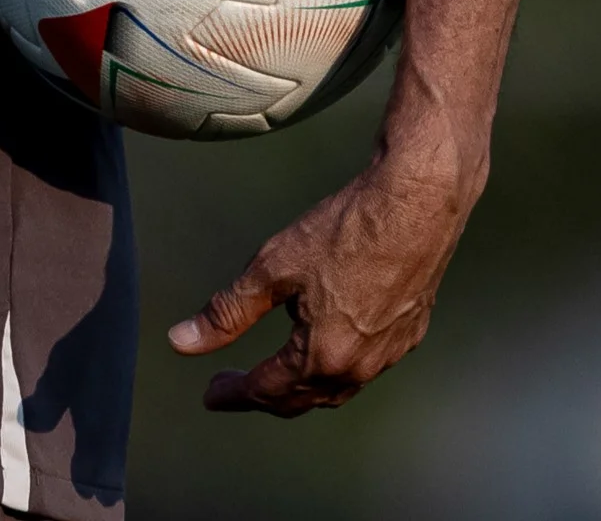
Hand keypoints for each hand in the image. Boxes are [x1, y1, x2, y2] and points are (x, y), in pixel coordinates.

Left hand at [166, 148, 480, 415]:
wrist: (418, 203)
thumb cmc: (346, 230)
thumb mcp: (272, 268)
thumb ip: (227, 311)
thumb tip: (182, 342)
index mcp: (324, 355)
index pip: (266, 390)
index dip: (234, 393)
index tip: (211, 394)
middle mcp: (361, 366)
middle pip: (302, 397)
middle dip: (264, 395)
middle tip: (233, 386)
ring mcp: (391, 352)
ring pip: (336, 387)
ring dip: (301, 387)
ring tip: (274, 375)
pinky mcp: (410, 332)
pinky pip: (364, 367)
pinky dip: (334, 369)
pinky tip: (325, 348)